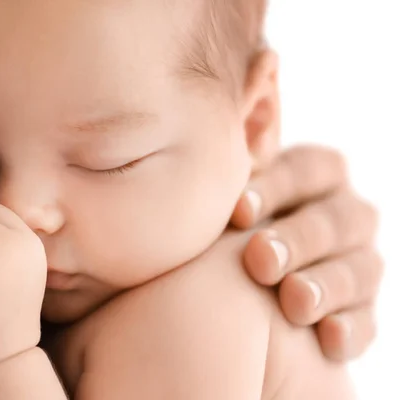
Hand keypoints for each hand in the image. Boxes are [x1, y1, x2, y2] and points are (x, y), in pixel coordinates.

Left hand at [231, 145, 382, 360]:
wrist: (234, 289)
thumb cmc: (223, 231)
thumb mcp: (226, 201)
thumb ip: (228, 177)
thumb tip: (214, 139)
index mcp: (315, 177)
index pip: (307, 169)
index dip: (277, 187)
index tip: (237, 212)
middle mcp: (345, 215)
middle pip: (335, 220)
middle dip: (299, 239)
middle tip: (261, 261)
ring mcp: (359, 262)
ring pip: (359, 270)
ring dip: (325, 286)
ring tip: (293, 303)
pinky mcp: (361, 311)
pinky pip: (366, 322)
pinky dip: (349, 330)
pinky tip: (327, 339)